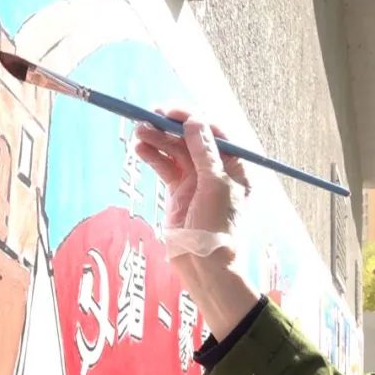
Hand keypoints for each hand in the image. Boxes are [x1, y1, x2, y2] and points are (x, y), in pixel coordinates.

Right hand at [134, 109, 247, 264]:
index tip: (171, 111)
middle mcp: (217, 171)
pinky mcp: (178, 191)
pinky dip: (152, 156)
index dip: (193, 119)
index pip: (214, 134)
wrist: (203, 263)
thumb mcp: (214, 186)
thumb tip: (195, 121)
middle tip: (148, 117)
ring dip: (158, 139)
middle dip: (170, 127)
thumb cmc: (217, 226)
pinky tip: (140, 148)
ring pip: (175, 151)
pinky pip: (165, 166)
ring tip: (138, 131)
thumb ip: (204, 153)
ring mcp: (196, 181)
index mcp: (235, 168)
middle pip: (191, 139)